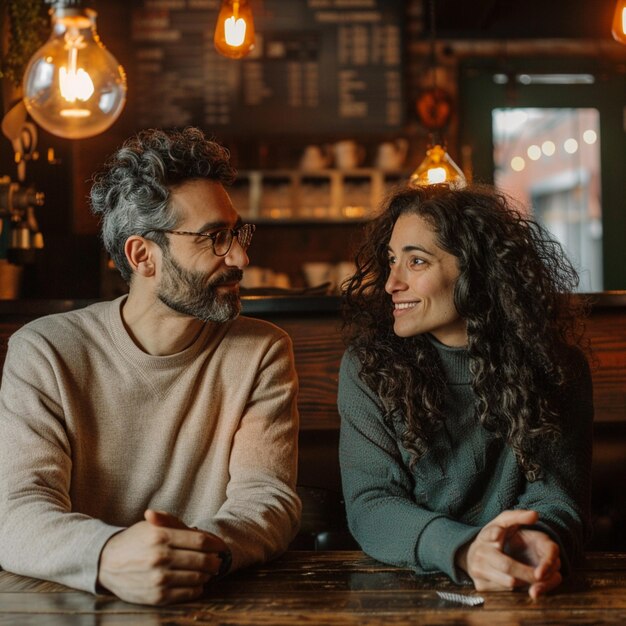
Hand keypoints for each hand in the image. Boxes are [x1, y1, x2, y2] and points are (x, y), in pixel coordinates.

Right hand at [97, 509, 226, 604]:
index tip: (221, 546)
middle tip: (218, 561)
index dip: (216, 544)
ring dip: (207, 575)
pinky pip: (186, 594)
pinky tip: (198, 584)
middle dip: (215, 561)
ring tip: (208, 572)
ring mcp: (158, 578)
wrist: (106, 563)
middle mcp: (160, 557)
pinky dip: (197, 589)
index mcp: (161, 535)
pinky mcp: (156, 596)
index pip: (200, 541)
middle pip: (202, 560)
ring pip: (197, 578)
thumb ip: (173, 522)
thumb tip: (199, 532)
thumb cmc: (134, 540)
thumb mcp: (150, 524)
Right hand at [455, 509, 561, 598]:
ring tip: (529, 577)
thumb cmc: (492, 537)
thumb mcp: (502, 523)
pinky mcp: (479, 585)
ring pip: (508, 582)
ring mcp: (478, 570)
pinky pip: (504, 591)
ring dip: (523, 581)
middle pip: (506, 566)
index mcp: (485, 535)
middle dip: (526, 573)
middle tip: (541, 576)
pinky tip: (516, 581)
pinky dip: (514, 588)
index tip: (497, 534)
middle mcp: (480, 552)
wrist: (470, 554)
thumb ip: (519, 517)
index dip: (493, 534)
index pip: (488, 533)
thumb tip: (535, 515)